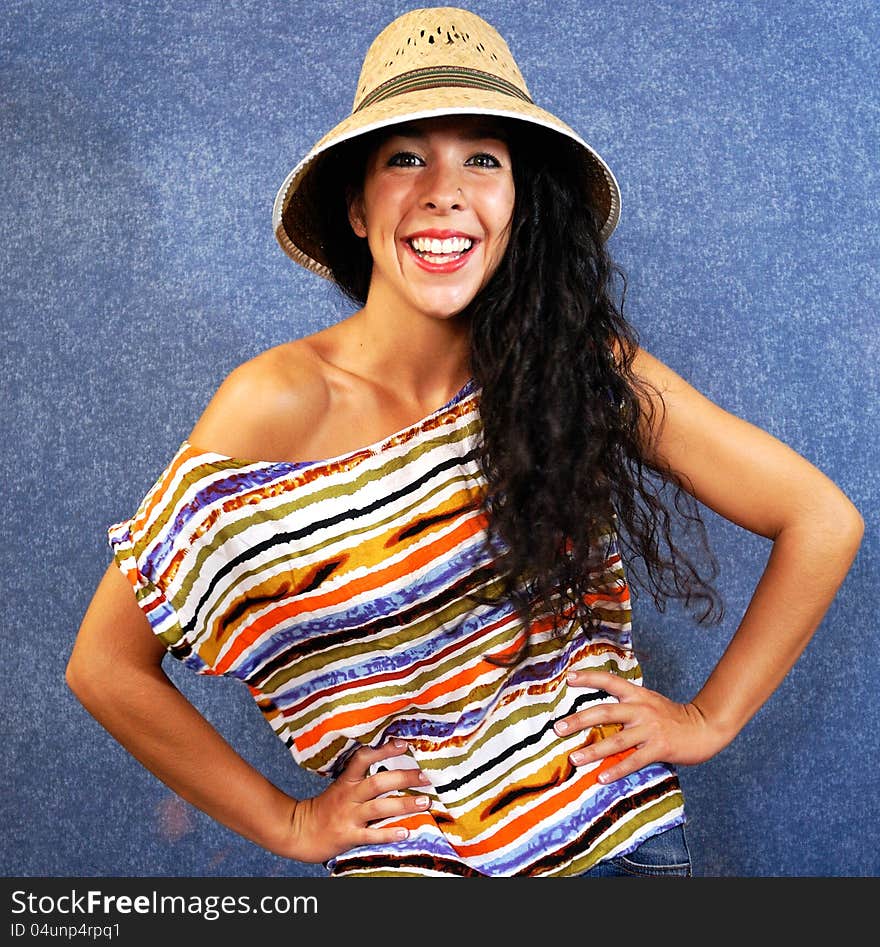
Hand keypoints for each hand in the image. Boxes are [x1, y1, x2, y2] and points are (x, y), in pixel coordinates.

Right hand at [281, 740, 431, 862]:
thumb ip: (361, 777)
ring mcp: (349, 816)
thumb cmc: (327, 807)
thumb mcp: (340, 786)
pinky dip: (389, 834)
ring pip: (380, 808)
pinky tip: (405, 833)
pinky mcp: (349, 836)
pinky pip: (372, 835)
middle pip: (378, 783)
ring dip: (404, 805)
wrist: (301, 832)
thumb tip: (391, 765)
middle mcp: (349, 796)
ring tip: (425, 802)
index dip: (383, 750)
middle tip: (426, 776)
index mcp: (346, 780)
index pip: (363, 758)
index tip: (404, 744)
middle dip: (404, 778)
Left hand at [555, 670, 731, 783]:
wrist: (705, 727)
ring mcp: (650, 728)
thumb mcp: (649, 702)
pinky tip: (601, 777)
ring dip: (593, 751)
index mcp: (637, 695)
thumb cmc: (672, 717)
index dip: (589, 678)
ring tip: (574, 759)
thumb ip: (627, 705)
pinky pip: (634, 760)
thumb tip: (597, 715)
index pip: (610, 680)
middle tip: (558, 728)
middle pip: (605, 711)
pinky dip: (616, 769)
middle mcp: (641, 708)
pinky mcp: (659, 747)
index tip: (569, 678)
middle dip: (579, 720)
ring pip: (616, 740)